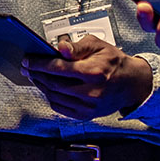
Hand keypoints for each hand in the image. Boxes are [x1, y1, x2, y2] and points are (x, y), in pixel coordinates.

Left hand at [20, 35, 151, 119]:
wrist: (132, 84)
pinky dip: (50, 97)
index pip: (59, 68)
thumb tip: (60, 47)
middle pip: (53, 84)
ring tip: (36, 75)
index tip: (28, 60)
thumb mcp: (99, 45)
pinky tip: (48, 88)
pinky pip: (61, 108)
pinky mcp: (87, 115)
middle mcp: (91, 92)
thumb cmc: (115, 63)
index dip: (39, 64)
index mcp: (94, 72)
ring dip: (41, 86)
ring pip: (55, 97)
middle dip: (36, 74)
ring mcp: (88, 106)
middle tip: (27, 67)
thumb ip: (77, 46)